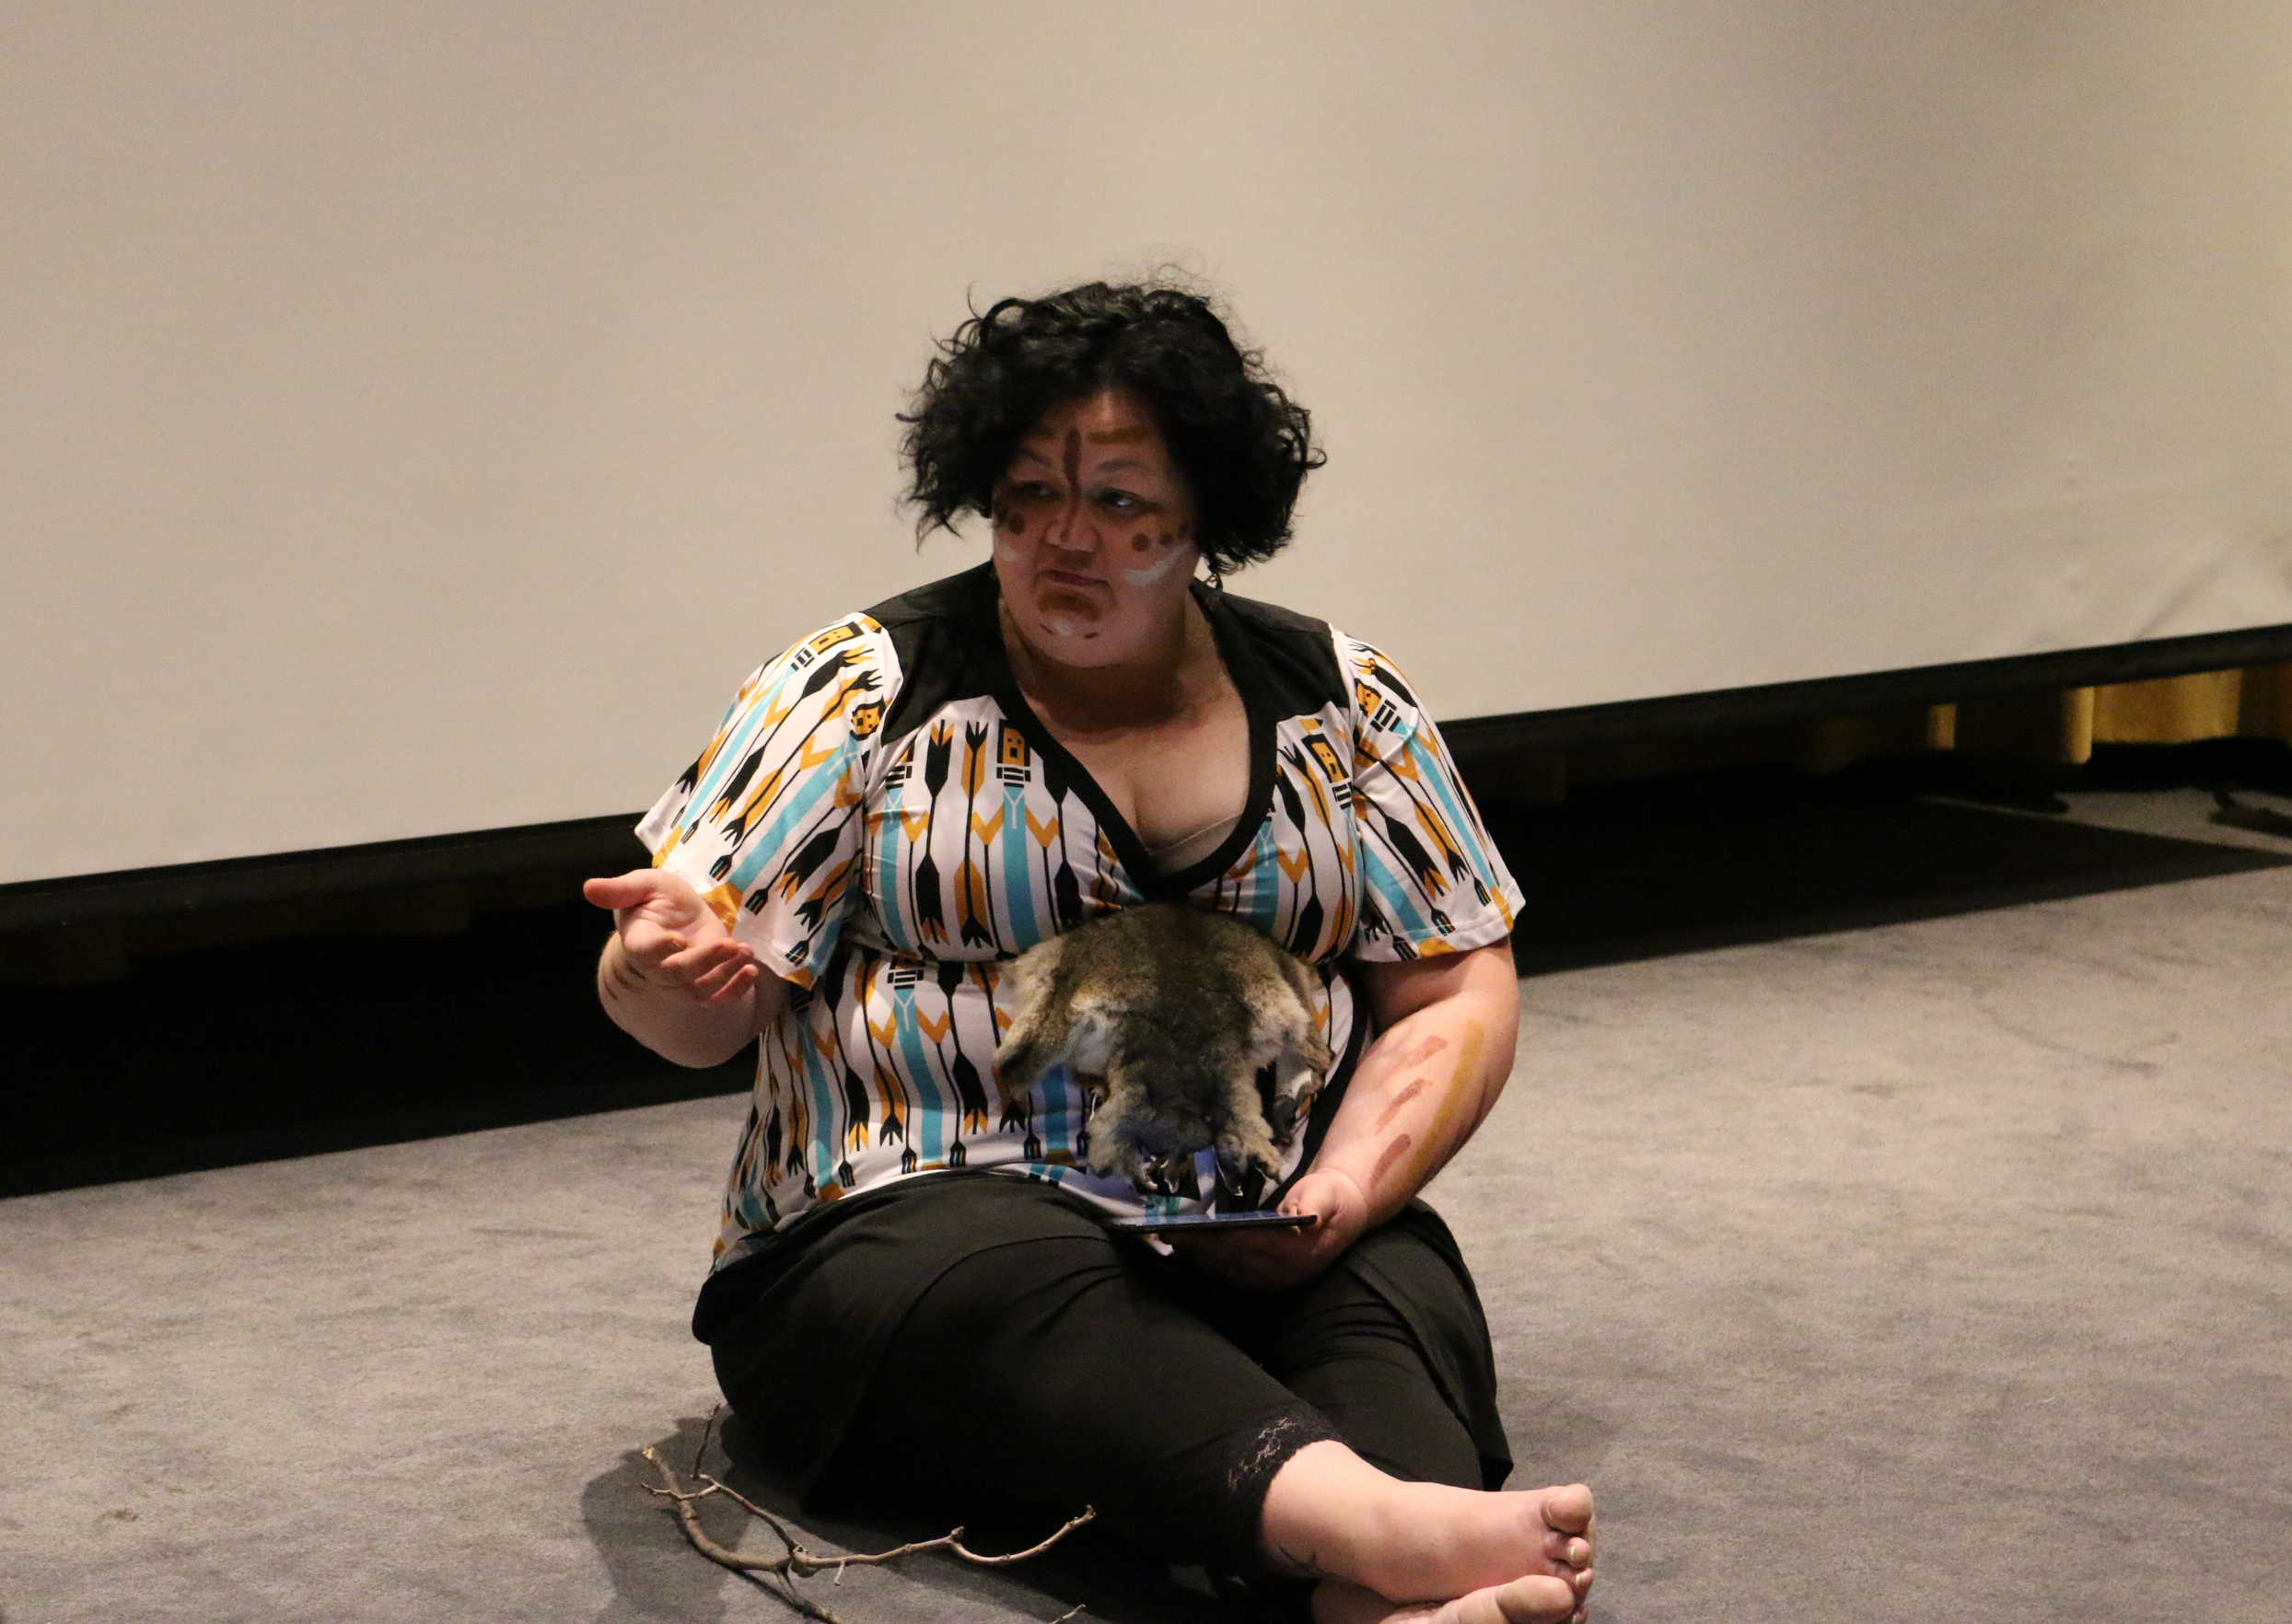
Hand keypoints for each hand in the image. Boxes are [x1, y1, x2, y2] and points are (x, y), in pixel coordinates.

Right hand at [583, 868, 758, 1006]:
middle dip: (704, 962)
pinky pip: (717, 998)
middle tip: (729, 945)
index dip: (660, 949)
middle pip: (675, 976)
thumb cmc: (657, 897)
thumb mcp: (645, 884)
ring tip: (745, 953)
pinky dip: (735, 990)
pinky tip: (751, 971)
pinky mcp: (704, 981)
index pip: (644, 952)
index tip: (679, 939)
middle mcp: (657, 966)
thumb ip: (620, 889)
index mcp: (638, 941)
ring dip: (725, 977)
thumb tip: (588, 887)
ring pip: (698, 991)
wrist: (678, 912)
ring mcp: (682, 979)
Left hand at [1170, 1167, 1370, 1290]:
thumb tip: (1303, 1214)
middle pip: (1234, 1261)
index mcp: (1300, 1251)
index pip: (1252, 1245)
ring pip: (1229, 1272)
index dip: (1220, 1239)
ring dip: (1199, 1259)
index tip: (1192, 1230)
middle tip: (1169, 1234)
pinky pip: (1233, 1276)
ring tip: (1173, 1241)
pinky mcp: (1267, 1280)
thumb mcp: (1327, 1192)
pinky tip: (1191, 1251)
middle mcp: (1285, 1272)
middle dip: (1200, 1249)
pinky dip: (1209, 1265)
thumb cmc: (1330, 1197)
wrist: (1342, 1216)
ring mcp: (1275, 1280)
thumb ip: (1316, 1202)